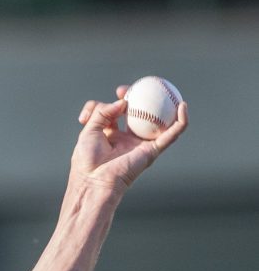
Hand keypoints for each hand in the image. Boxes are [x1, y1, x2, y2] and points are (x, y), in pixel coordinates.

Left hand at [71, 85, 187, 191]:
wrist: (93, 181)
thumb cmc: (87, 160)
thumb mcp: (89, 130)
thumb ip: (102, 112)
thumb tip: (123, 102)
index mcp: (112, 136)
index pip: (118, 113)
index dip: (120, 99)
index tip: (119, 91)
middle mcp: (128, 140)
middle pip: (140, 114)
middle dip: (140, 98)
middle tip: (133, 89)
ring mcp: (141, 146)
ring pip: (160, 123)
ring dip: (166, 106)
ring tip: (166, 89)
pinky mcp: (151, 152)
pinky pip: (171, 135)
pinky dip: (181, 122)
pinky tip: (183, 106)